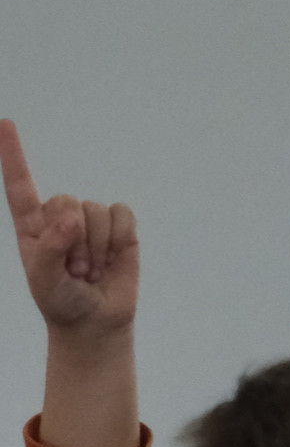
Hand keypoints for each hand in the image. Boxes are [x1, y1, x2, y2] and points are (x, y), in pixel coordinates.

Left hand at [2, 120, 142, 446]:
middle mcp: (61, 217)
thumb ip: (52, 247)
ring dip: (97, 247)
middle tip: (75, 269)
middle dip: (75, 239)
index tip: (6, 124)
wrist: (96, 322)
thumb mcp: (44, 279)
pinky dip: (119, 240)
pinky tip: (113, 260)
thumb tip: (73, 219)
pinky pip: (122, 216)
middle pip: (67, 201)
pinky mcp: (121, 229)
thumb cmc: (61, 301)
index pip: (20, 185)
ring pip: (96, 212)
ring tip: (92, 270)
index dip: (13, 156)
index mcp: (32, 226)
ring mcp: (91, 222)